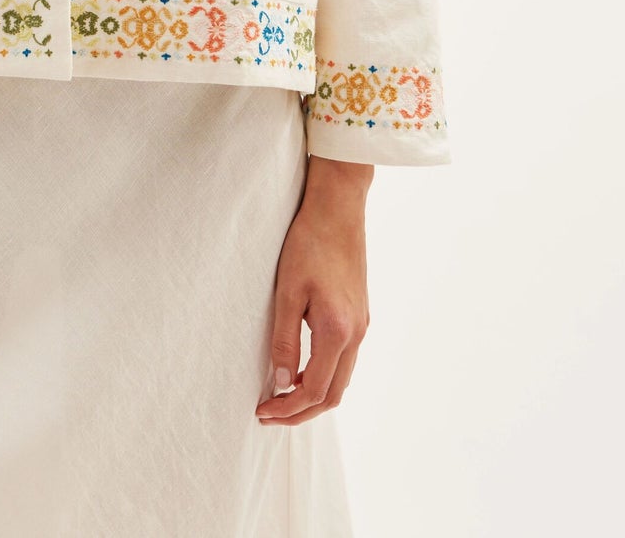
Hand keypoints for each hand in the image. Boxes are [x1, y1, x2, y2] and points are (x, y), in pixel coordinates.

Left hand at [254, 158, 371, 424]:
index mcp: (337, 331)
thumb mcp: (287, 291)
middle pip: (333, 394)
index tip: (262, 412)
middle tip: (269, 413)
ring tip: (280, 396)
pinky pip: (344, 360)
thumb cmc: (309, 244)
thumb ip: (284, 340)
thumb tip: (281, 383)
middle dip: (301, 411)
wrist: (338, 210)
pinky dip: (324, 375)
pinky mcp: (360, 316)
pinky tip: (300, 369)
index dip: (288, 408)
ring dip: (313, 395)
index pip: (314, 390)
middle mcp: (356, 334)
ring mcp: (362, 326)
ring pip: (341, 379)